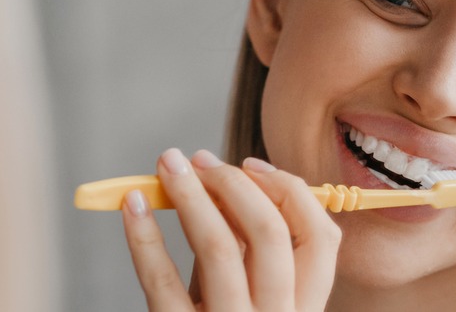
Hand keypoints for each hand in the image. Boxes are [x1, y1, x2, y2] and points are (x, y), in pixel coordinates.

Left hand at [121, 148, 341, 310]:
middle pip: (271, 233)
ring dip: (190, 194)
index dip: (288, 190)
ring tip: (167, 165)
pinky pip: (160, 282)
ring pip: (219, 247)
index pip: (321, 236)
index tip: (250, 164)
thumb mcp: (252, 298)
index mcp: (306, 307)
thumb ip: (249, 253)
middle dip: (234, 183)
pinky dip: (144, 237)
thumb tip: (223, 184)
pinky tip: (134, 206)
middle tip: (201, 159)